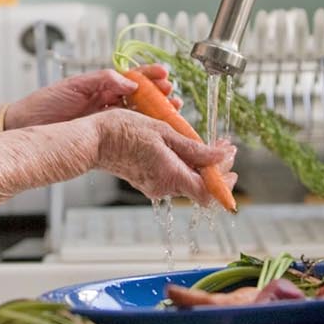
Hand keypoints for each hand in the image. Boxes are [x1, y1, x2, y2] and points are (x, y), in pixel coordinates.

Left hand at [7, 64, 181, 130]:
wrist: (25, 126)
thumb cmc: (44, 104)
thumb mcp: (74, 86)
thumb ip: (102, 80)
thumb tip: (129, 81)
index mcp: (100, 86)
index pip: (131, 78)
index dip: (149, 76)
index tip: (164, 75)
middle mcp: (106, 102)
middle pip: (140, 97)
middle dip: (159, 95)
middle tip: (173, 96)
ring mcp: (105, 120)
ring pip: (138, 115)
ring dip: (155, 113)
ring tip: (172, 111)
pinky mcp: (102, 137)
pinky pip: (126, 133)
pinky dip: (142, 132)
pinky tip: (154, 132)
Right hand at [91, 110, 236, 205]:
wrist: (93, 140)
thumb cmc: (123, 131)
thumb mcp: (164, 132)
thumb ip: (194, 149)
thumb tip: (220, 157)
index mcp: (171, 175)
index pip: (208, 192)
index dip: (224, 181)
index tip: (230, 158)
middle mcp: (163, 186)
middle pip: (200, 186)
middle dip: (215, 168)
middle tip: (222, 147)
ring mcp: (154, 185)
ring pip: (187, 180)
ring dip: (200, 164)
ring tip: (204, 143)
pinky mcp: (146, 181)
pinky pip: (172, 176)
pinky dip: (183, 164)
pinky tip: (183, 147)